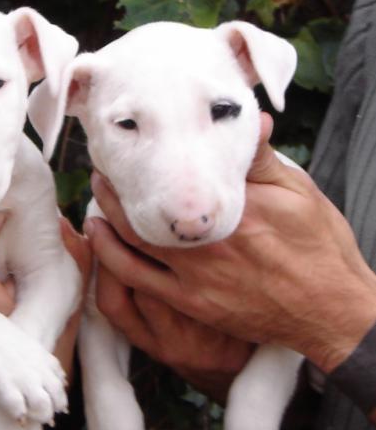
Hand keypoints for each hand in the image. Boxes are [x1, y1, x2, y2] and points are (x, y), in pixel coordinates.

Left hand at [87, 113, 375, 373]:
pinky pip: (136, 278)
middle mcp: (209, 239)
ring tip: (98, 191)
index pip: (184, 171)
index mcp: (237, 206)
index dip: (154, 154)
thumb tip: (248, 119)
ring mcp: (195, 274)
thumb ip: (263, 159)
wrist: (331, 310)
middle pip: (147, 203)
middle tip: (105, 164)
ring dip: (107, 212)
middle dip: (119, 181)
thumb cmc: (320, 248)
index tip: (138, 142)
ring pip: (133, 239)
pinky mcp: (190, 301)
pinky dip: (111, 255)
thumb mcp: (301, 193)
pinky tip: (98, 235)